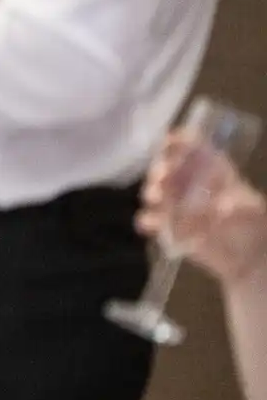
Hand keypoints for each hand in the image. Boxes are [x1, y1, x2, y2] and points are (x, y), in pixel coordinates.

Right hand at [138, 130, 266, 287]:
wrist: (247, 256)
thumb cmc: (252, 225)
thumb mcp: (252, 211)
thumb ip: (237, 206)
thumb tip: (222, 208)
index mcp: (211, 170)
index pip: (191, 148)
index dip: (178, 143)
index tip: (169, 145)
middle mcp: (189, 182)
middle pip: (166, 166)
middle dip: (161, 169)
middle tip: (162, 178)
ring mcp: (176, 204)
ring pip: (154, 191)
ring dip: (152, 192)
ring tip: (157, 199)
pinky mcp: (169, 226)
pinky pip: (150, 219)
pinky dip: (147, 221)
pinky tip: (150, 225)